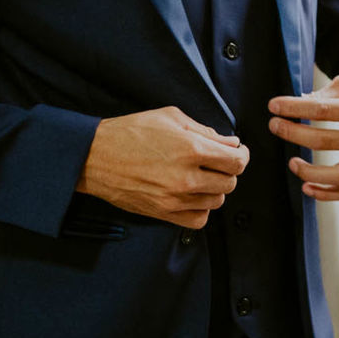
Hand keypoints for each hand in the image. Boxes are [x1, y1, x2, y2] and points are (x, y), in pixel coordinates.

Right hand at [75, 106, 249, 228]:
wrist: (96, 156)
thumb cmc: (131, 131)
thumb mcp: (171, 117)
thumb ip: (205, 130)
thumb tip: (231, 143)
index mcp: (191, 148)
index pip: (236, 162)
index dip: (242, 156)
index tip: (237, 152)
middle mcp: (186, 177)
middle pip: (230, 183)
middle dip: (229, 171)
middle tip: (219, 162)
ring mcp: (174, 198)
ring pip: (216, 202)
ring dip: (215, 189)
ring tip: (203, 177)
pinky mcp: (162, 213)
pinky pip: (198, 220)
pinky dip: (202, 209)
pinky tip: (193, 195)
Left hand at [267, 75, 338, 200]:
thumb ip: (325, 94)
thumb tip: (298, 104)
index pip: (322, 110)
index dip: (294, 108)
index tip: (274, 105)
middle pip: (324, 141)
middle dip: (293, 133)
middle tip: (274, 125)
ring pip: (337, 175)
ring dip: (308, 171)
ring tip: (291, 162)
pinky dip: (325, 193)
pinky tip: (307, 187)